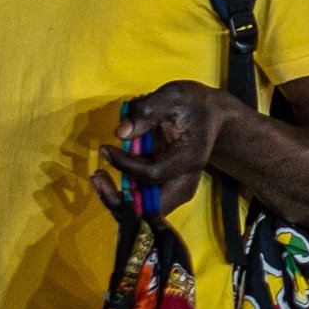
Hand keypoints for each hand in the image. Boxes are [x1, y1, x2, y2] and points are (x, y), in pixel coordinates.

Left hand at [94, 81, 231, 218]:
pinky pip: (141, 203)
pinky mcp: (165, 189)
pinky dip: (121, 194)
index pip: (153, 175)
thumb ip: (147, 111)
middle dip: (119, 200)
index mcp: (188, 160)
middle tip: (97, 177)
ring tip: (98, 177)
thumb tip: (121, 133)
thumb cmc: (194, 106)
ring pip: (143, 212)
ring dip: (117, 199)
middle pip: (150, 209)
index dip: (126, 166)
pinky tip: (106, 177)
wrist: (211, 117)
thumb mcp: (173, 97)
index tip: (106, 149)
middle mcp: (183, 183)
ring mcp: (174, 190)